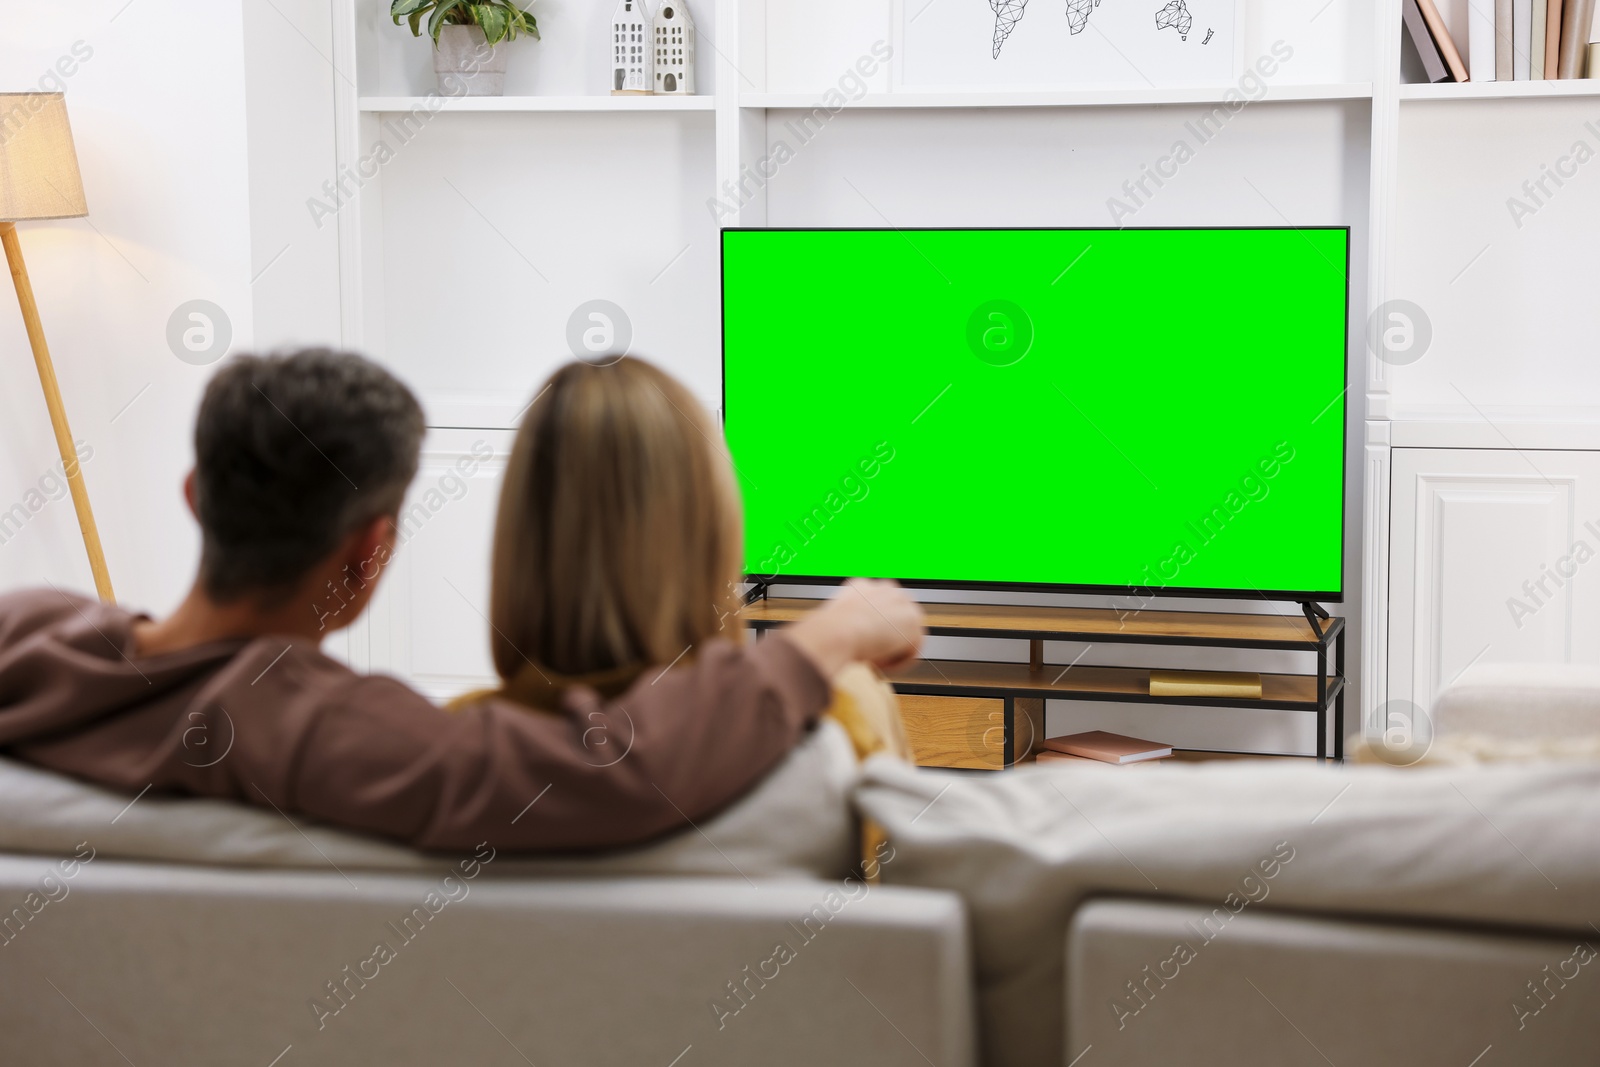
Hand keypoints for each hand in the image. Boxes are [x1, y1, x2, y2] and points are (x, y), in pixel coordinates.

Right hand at [785, 578, 924, 677]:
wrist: (837, 630)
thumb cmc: (827, 630)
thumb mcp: (831, 623)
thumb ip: (843, 625)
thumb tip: (834, 639)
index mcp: (863, 585)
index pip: (878, 605)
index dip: (872, 629)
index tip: (865, 645)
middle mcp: (885, 588)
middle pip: (896, 618)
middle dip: (888, 639)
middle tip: (872, 658)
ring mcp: (903, 603)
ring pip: (905, 635)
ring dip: (892, 652)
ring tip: (875, 663)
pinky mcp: (914, 622)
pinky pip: (912, 651)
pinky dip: (898, 663)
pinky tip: (882, 665)